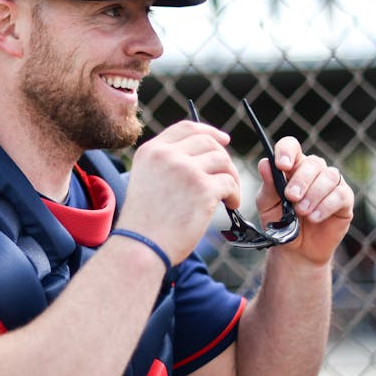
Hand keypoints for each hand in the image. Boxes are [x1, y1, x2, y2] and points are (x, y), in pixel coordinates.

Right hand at [113, 120, 240, 263]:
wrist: (141, 247)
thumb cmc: (145, 223)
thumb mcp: (147, 181)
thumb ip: (166, 165)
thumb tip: (203, 157)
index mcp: (151, 151)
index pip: (186, 128)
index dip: (209, 131)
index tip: (224, 139)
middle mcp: (167, 155)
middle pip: (208, 142)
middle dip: (223, 158)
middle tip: (228, 177)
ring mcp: (186, 170)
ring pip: (222, 161)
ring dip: (231, 178)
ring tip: (229, 195)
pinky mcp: (202, 188)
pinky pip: (229, 183)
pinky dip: (235, 194)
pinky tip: (231, 205)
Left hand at [257, 137, 353, 265]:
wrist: (295, 250)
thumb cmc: (280, 222)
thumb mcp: (267, 205)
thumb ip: (268, 185)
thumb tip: (265, 164)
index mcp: (292, 167)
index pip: (291, 146)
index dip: (287, 151)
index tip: (282, 166)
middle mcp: (314, 171)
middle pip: (313, 162)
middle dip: (301, 180)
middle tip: (291, 197)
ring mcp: (331, 184)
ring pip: (329, 176)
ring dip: (314, 194)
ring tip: (302, 212)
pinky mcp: (345, 200)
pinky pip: (340, 194)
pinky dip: (326, 206)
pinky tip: (314, 217)